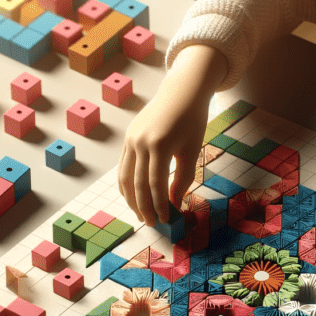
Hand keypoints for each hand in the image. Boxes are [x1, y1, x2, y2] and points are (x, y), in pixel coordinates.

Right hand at [118, 45, 227, 224]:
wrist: (181, 91)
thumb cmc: (193, 120)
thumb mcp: (192, 150)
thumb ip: (183, 178)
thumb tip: (174, 204)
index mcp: (160, 145)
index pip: (155, 184)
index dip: (160, 205)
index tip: (165, 219)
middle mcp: (141, 142)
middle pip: (137, 184)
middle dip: (144, 207)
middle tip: (151, 224)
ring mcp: (131, 139)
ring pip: (125, 177)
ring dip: (131, 199)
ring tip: (141, 214)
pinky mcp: (128, 137)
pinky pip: (123, 166)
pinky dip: (127, 184)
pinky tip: (133, 197)